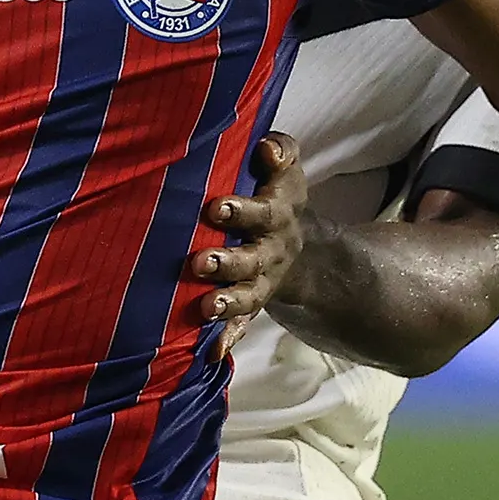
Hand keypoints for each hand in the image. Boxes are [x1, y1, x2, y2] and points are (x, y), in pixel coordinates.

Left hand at [188, 133, 304, 348]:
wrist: (298, 246)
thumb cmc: (276, 196)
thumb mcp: (286, 170)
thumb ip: (281, 151)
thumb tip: (267, 147)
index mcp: (278, 215)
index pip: (264, 212)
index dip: (243, 212)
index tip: (217, 208)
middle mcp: (271, 251)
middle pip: (253, 259)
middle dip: (227, 262)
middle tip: (200, 262)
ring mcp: (262, 281)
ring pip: (248, 295)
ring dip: (227, 302)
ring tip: (205, 307)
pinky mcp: (251, 303)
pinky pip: (242, 324)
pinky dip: (228, 338)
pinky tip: (212, 351)